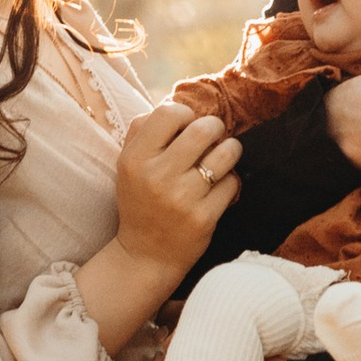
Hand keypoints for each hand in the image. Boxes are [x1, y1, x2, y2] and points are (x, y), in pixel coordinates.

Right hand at [110, 102, 239, 277]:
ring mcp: (182, 198)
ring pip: (226, 153)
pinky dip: (230, 182)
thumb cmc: (141, 202)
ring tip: (223, 157)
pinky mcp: (203, 217)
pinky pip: (232, 183)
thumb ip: (143, 131)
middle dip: (215, 128)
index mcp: (135, 159)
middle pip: (204, 128)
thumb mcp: (128, 166)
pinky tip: (219, 188)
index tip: (187, 127)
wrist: (145, 256)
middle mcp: (157, 176)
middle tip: (213, 137)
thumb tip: (175, 104)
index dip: (185, 114)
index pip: (169, 113)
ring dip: (230, 150)